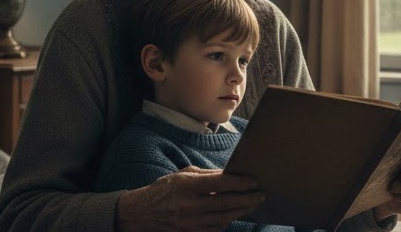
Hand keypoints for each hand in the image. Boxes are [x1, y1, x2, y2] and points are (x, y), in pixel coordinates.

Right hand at [116, 166, 262, 231]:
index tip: (254, 182)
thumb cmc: (164, 189)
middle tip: (260, 195)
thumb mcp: (182, 174)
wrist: (140, 214)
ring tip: (253, 205)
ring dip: (241, 212)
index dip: (240, 183)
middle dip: (246, 199)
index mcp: (186, 185)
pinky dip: (227, 222)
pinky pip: (214, 229)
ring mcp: (188, 222)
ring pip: (223, 218)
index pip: (219, 183)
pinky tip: (236, 215)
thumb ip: (206, 175)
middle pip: (225, 203)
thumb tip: (231, 174)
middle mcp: (188, 204)